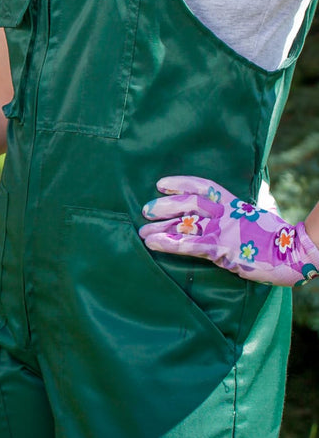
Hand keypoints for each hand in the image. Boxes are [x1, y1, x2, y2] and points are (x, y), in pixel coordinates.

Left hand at [140, 175, 318, 286]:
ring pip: (184, 225)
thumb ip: (248, 205)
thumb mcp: (260, 213)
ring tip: (142, 233)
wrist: (295, 254)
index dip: (180, 183)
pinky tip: (153, 244)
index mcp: (233, 204)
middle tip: (146, 210)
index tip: (161, 184)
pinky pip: (190, 245)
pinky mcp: (222, 251)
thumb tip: (251, 193)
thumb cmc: (278, 236)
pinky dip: (169, 243)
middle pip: (188, 203)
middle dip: (164, 206)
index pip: (203, 186)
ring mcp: (223, 231)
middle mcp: (225, 214)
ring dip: (160, 229)